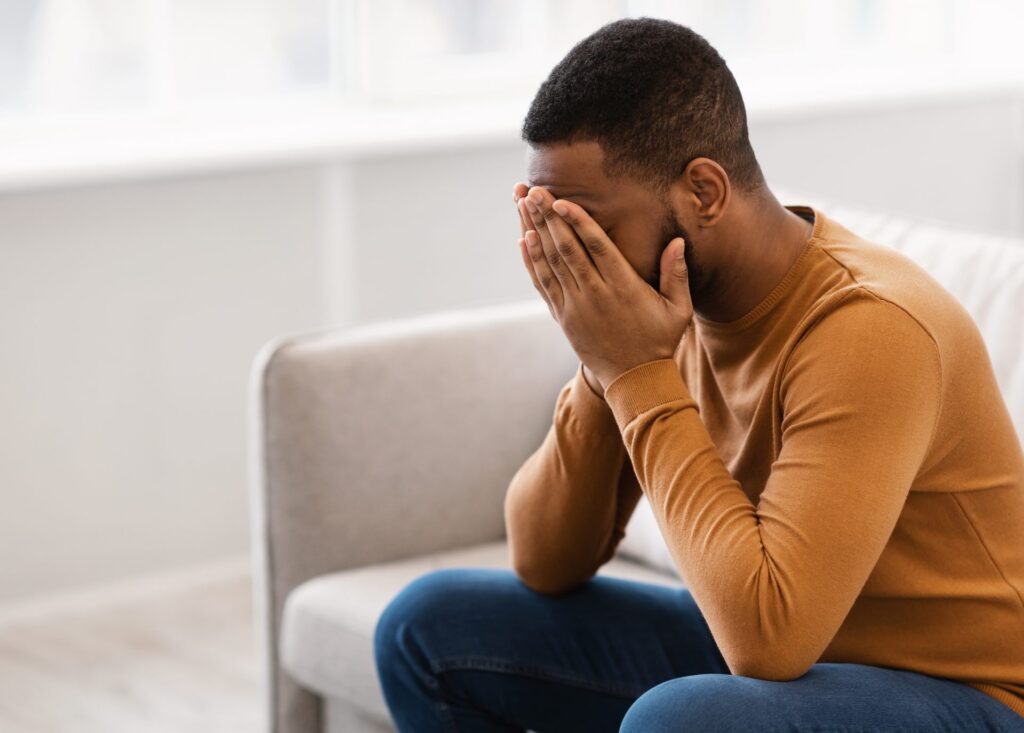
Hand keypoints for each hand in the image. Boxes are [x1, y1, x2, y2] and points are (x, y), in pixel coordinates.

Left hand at [513, 184, 692, 388]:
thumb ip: (677, 274)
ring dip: (534, 231)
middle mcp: (595, 294)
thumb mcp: (678, 309)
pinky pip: (543, 285)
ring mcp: (575, 306)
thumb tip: (677, 240)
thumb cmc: (659, 340)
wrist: (634, 380)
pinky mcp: (563, 317)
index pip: (596, 247)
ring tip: (522, 204)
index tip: (560, 201)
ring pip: (550, 263)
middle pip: (566, 249)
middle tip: (532, 189)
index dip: (576, 222)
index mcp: (623, 287)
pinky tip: (522, 239)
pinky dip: (531, 261)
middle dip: (547, 217)